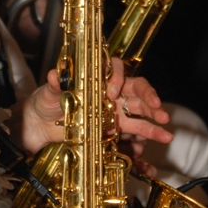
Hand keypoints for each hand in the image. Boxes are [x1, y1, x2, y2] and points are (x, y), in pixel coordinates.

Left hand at [11, 57, 173, 158]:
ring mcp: (113, 111)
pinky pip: (134, 131)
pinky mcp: (113, 129)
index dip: (118, 78)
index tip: (111, 92)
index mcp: (97, 78)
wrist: (41, 125)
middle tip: (157, 107)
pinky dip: (148, 135)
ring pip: (139, 111)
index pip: (117, 69)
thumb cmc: (46, 102)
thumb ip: (55, 84)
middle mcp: (110, 92)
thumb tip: (54, 74)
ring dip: (154, 118)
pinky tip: (163, 138)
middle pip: (136, 89)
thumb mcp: (49, 92)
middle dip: (148, 97)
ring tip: (166, 128)